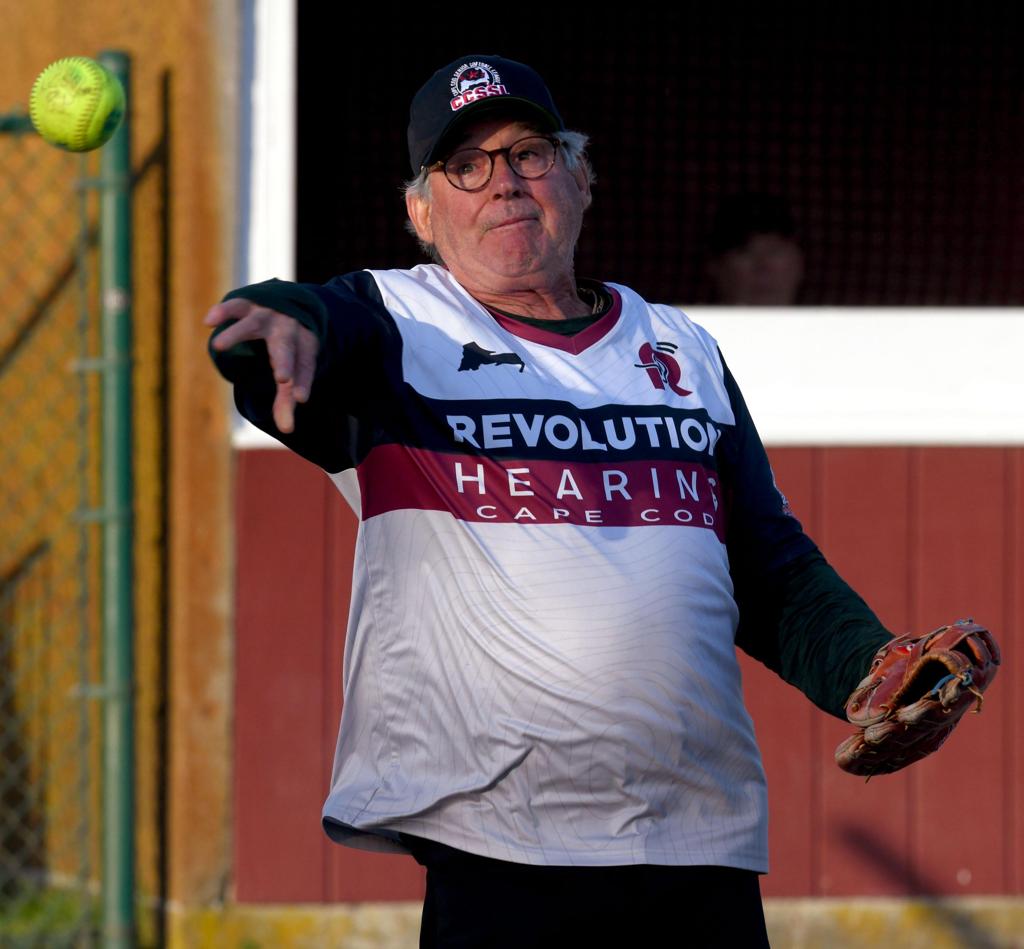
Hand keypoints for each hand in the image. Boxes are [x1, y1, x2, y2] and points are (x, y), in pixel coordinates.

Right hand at [205, 298, 319, 433]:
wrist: (290, 303)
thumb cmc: (290, 346)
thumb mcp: (294, 369)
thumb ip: (286, 400)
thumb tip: (287, 431)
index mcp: (305, 346)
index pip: (306, 366)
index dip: (304, 381)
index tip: (300, 398)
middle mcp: (288, 329)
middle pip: (286, 347)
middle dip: (286, 362)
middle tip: (283, 379)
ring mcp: (267, 315)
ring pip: (253, 325)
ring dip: (236, 334)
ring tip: (218, 346)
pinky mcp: (249, 304)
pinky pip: (235, 306)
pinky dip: (222, 312)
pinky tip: (209, 321)